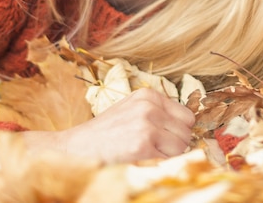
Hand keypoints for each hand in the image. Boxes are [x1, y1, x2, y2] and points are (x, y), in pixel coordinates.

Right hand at [20, 87, 194, 163]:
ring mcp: (147, 125)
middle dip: (176, 145)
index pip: (187, 116)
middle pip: (186, 133)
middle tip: (155, 151)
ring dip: (169, 157)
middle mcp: (150, 107)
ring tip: (146, 156)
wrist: (76, 149)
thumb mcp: (132, 112)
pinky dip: (160, 167)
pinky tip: (141, 162)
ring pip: (182, 148)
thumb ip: (157, 114)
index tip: (168, 140)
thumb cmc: (105, 134)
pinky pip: (170, 161)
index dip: (179, 132)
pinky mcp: (143, 146)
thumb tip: (186, 130)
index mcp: (148, 95)